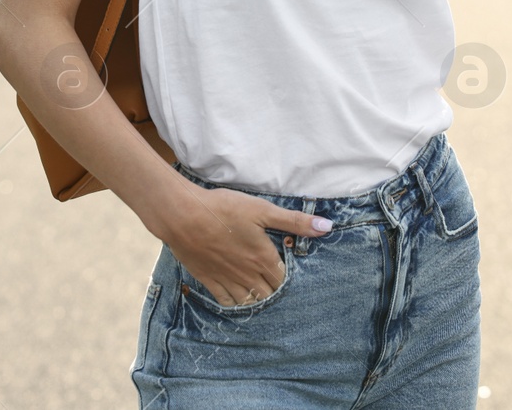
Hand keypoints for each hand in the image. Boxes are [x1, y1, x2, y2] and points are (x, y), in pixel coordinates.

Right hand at [161, 183, 330, 307]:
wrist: (183, 216)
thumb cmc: (224, 209)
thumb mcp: (262, 210)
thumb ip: (295, 221)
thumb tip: (327, 227)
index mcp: (264, 258)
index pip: (284, 279)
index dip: (288, 276)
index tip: (288, 269)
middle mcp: (248, 275)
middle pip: (269, 294)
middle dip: (275, 290)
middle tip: (275, 282)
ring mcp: (227, 280)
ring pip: (249, 301)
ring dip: (257, 299)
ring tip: (260, 291)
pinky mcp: (208, 280)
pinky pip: (227, 302)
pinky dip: (235, 302)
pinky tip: (238, 296)